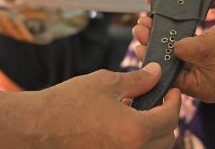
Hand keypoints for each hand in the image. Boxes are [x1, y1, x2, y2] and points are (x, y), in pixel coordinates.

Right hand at [34, 64, 180, 147]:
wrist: (39, 127)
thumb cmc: (69, 103)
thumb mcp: (106, 83)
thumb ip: (137, 80)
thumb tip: (156, 73)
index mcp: (135, 131)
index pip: (170, 118)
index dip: (175, 101)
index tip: (171, 90)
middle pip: (167, 139)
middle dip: (167, 118)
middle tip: (158, 100)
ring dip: (153, 132)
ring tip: (137, 111)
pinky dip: (137, 140)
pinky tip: (122, 124)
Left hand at [131, 10, 214, 101]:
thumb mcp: (204, 46)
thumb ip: (180, 49)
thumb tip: (166, 46)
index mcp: (202, 88)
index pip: (169, 77)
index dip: (151, 59)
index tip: (138, 43)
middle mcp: (204, 81)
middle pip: (171, 64)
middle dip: (153, 44)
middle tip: (139, 28)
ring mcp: (209, 67)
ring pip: (178, 53)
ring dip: (162, 37)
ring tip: (147, 21)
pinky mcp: (213, 53)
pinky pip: (189, 46)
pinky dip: (176, 34)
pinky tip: (165, 21)